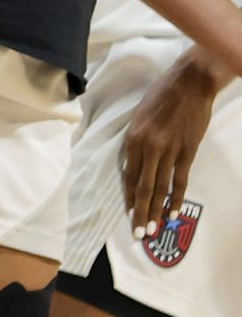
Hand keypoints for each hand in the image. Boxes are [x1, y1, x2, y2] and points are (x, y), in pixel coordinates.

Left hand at [121, 47, 224, 238]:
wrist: (189, 84)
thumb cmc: (161, 95)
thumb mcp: (139, 116)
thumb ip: (137, 139)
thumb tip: (136, 161)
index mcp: (132, 137)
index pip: (129, 175)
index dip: (129, 197)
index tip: (129, 214)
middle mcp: (148, 146)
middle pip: (143, 186)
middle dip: (140, 211)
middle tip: (138, 233)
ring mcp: (169, 150)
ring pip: (161, 187)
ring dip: (156, 210)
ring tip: (153, 230)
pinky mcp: (187, 151)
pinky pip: (180, 180)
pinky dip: (177, 198)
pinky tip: (174, 213)